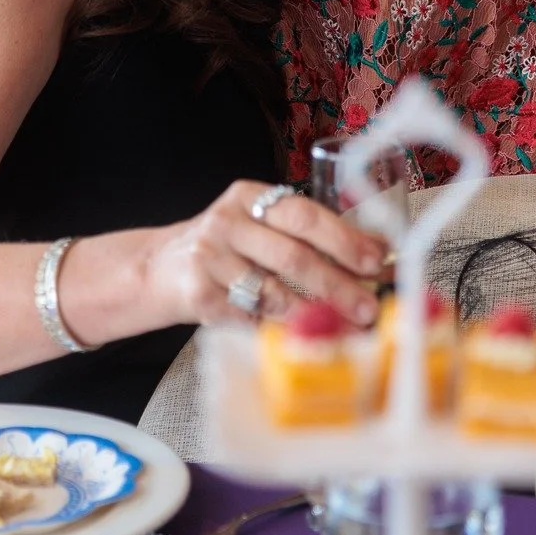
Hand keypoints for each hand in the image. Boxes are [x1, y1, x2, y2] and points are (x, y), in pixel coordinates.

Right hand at [144, 181, 386, 328]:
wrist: (158, 268)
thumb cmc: (224, 249)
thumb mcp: (257, 228)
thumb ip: (305, 235)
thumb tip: (375, 253)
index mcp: (249, 197)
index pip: (304, 214)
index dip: (344, 239)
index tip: (376, 261)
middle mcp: (227, 222)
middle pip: (293, 253)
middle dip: (338, 283)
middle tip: (368, 306)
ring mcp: (210, 258)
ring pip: (274, 291)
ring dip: (315, 314)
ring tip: (345, 328)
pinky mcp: (198, 294)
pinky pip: (251, 318)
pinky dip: (279, 330)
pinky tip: (301, 337)